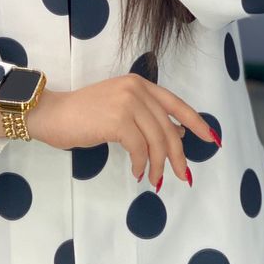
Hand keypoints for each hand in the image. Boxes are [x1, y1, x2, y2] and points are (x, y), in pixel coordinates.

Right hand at [27, 77, 219, 186]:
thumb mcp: (120, 109)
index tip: (211, 139)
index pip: (177, 104)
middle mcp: (137, 89)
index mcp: (140, 84)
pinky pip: (140, 149)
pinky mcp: (117, 120)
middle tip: (183, 176)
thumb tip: (178, 133)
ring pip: (157, 141)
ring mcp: (128, 102)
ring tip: (153, 179)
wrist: (52, 114)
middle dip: (178, 156)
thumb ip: (146, 117)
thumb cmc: (82, 115)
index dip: (197, 123)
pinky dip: (141, 164)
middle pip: (169, 128)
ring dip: (158, 165)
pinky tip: (137, 172)